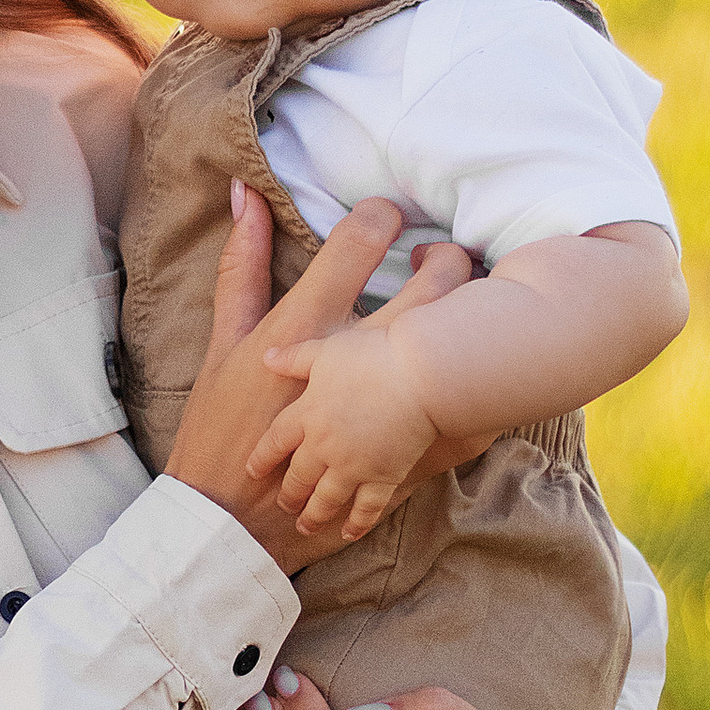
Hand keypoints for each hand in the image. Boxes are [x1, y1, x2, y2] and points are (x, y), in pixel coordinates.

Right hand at [167, 199, 472, 574]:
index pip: (356, 245)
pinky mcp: (402, 442)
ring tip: (479, 298)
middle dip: (447, 257)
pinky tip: (490, 369)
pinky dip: (483, 386)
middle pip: (425, 288)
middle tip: (448, 250)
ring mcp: (381, 403)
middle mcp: (350, 360)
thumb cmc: (220, 424)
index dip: (380, 216)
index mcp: (305, 328)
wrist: (231, 516)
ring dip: (470, 313)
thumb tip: (245, 194)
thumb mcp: (224, 343)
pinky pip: (464, 411)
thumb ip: (240, 267)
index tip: (390, 211)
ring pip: (451, 342)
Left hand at [245, 314, 438, 541]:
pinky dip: (355, 523)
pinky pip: (365, 508)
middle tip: (284, 505)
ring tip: (305, 527)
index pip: (275, 442)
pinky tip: (348, 534)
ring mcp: (353, 466)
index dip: (262, 458)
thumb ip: (296, 357)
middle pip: (298, 477)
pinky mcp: (383, 477)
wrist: (421, 376)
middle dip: (288, 494)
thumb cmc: (374, 356)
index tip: (252, 472)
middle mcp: (323, 445)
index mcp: (306, 413)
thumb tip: (267, 356)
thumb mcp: (326, 351)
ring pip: (325, 499)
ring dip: (313, 516)